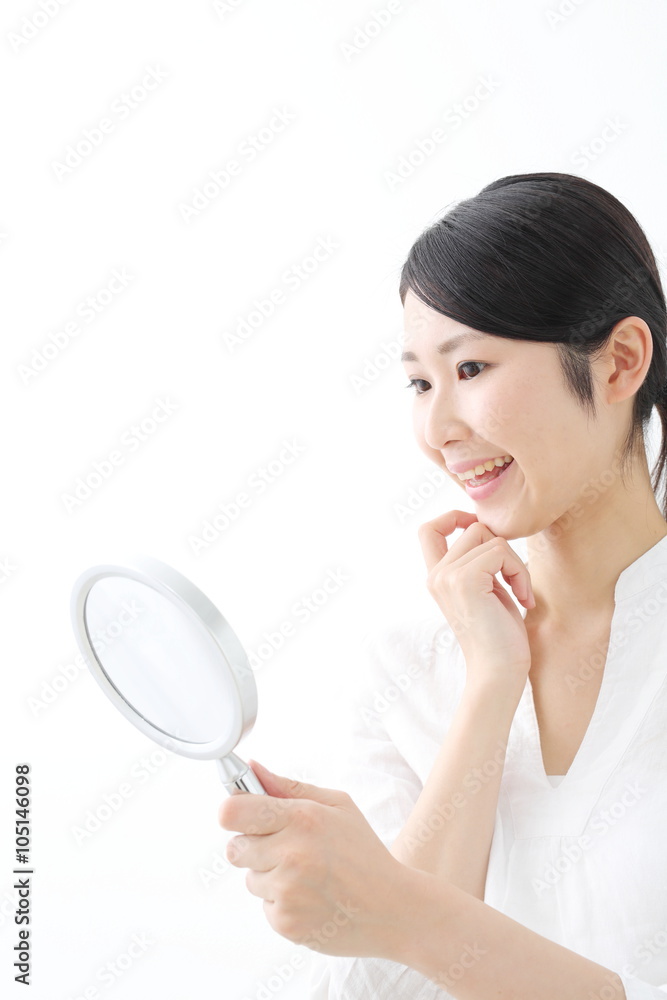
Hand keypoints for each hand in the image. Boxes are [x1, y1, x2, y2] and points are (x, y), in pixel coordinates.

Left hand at [218, 759, 408, 957]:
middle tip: (283, 847)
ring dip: (269, 876)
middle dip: (252, 846)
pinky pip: (264, 905)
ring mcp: (287, 891)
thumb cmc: (363, 852)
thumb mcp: (336, 805)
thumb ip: (288, 787)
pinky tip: (310, 897)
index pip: (233, 811)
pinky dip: (281, 902)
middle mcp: (290, 854)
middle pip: (234, 848)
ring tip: (306, 875)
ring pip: (249, 878)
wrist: (391, 909)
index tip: (240, 814)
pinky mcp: (285, 922)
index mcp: (302, 818)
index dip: (232, 811)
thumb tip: (252, 767)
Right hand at [418, 510, 534, 692]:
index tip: (484, 536)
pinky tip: (523, 599)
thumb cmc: (500, 637)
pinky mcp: (465, 580)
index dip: (454, 517)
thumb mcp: (487, 590)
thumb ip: (481, 562)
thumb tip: (490, 527)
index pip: (428, 529)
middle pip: (473, 528)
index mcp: (436, 578)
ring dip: (515, 564)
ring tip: (521, 593)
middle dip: (503, 549)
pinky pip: (501, 552)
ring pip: (491, 538)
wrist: (499, 673)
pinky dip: (520, 573)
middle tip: (516, 582)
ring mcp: (447, 577)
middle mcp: (436, 575)